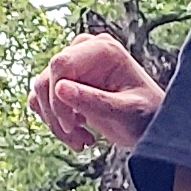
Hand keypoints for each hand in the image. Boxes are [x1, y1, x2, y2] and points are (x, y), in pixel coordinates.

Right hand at [31, 33, 163, 151]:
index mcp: (103, 49)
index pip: (61, 64)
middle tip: (79, 140)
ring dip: (56, 123)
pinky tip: (77, 135)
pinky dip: (52, 121)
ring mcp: (72, 65)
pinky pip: (40, 100)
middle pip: (46, 79)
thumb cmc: (147, 115)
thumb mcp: (125, 112)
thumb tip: (59, 88)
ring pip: (40, 92)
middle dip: (57, 115)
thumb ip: (94, 100)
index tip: (72, 125)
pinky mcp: (63, 82)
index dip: (58, 97)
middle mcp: (84, 51)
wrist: (150, 125)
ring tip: (83, 141)